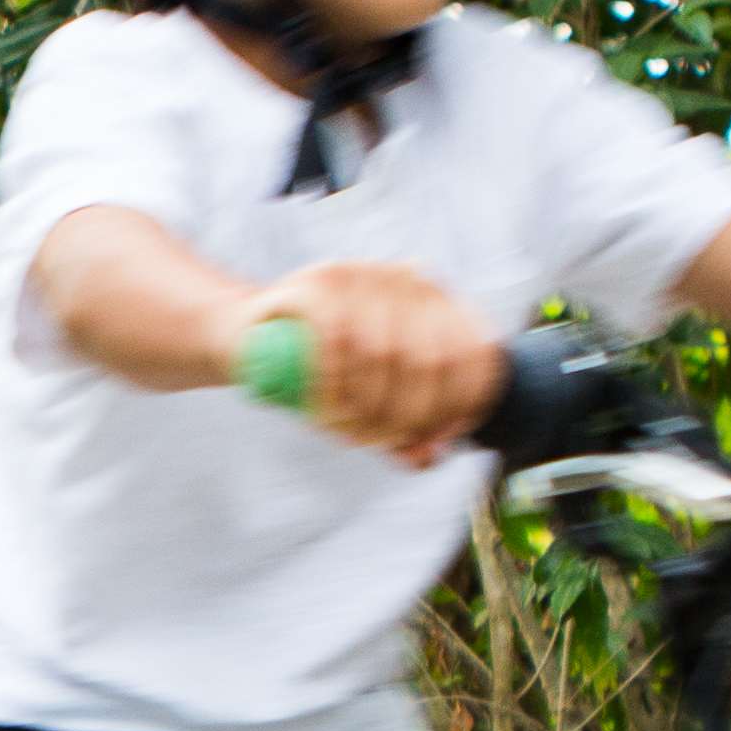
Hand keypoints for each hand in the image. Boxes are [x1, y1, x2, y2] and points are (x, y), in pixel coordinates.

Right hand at [240, 260, 499, 462]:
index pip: (474, 355)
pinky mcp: (319, 281)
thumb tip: (428, 456)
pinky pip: (337, 339)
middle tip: (372, 442)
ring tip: (343, 431)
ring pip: (383, 354)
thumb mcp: (373, 404)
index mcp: (439, 301)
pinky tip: (321, 410)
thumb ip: (406, 431)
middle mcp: (408, 279)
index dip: (461, 407)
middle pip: (431, 362)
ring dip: (364, 409)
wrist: (255, 337)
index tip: (429, 441)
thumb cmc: (327, 374)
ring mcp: (365, 274)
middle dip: (404, 418)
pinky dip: (333, 384)